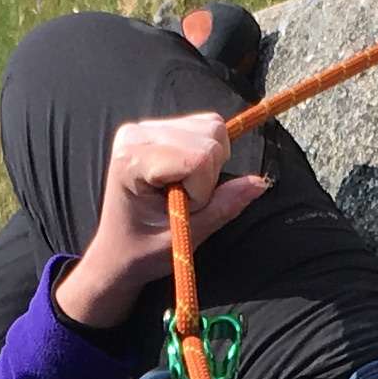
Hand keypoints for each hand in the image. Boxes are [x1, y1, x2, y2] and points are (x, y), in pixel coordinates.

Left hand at [54, 110, 268, 329]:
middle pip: (211, 135)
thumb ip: (222, 208)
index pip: (199, 158)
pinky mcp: (162, 127)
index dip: (202, 190)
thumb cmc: (141, 251)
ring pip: (213, 126)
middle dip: (209, 175)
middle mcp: (137, 133)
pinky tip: (186, 176)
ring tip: (184, 189)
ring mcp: (148, 126)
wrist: (118, 252)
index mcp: (132, 158)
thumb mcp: (183, 239)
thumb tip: (259, 183)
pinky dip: (209, 155)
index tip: (181, 211)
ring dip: (210, 165)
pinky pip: (207, 126)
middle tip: (184, 200)